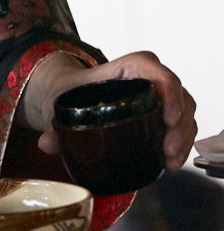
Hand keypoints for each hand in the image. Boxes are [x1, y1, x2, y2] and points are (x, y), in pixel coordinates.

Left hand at [20, 51, 196, 170]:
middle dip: (180, 125)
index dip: (170, 93)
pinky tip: (170, 163)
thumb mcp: (59, 104)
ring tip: (170, 161)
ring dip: (183, 138)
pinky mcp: (161, 111)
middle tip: (168, 150)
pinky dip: (180, 143)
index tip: (169, 118)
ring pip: (185, 111)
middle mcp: (149, 77)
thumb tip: (46, 144)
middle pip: (178, 95)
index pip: (156, 71)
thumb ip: (53, 126)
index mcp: (128, 67)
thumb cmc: (69, 92)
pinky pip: (181, 124)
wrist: (68, 93)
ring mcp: (159, 94)